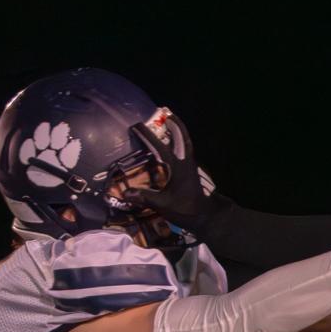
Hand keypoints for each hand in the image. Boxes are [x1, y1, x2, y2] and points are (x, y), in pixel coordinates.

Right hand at [128, 109, 217, 226]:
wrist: (205, 218)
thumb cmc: (186, 210)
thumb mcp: (164, 204)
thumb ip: (145, 197)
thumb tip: (125, 193)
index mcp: (179, 166)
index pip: (161, 147)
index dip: (148, 136)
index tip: (137, 125)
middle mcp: (186, 163)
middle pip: (183, 138)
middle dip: (175, 125)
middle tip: (167, 113)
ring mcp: (190, 167)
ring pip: (186, 144)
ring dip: (179, 133)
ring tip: (171, 124)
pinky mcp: (191, 173)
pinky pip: (185, 153)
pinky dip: (180, 145)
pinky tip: (173, 148)